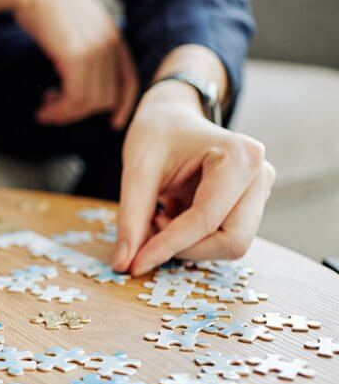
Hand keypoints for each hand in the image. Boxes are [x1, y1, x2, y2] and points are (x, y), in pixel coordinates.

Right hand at [0, 0, 137, 128]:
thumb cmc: (44, 4)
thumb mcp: (74, 27)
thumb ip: (83, 46)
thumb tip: (74, 71)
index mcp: (113, 36)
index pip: (129, 79)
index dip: (124, 104)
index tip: (114, 122)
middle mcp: (110, 44)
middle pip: (107, 97)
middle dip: (80, 113)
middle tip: (54, 111)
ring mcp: (96, 50)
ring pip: (90, 102)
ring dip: (65, 114)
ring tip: (45, 110)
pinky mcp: (77, 57)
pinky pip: (75, 98)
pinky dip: (59, 110)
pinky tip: (44, 107)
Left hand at [113, 81, 275, 274]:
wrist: (171, 119)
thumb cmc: (157, 135)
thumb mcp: (136, 170)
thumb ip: (131, 218)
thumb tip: (123, 264)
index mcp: (240, 157)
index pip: (206, 219)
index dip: (168, 246)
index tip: (135, 265)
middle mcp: (260, 175)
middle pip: (231, 241)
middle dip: (185, 248)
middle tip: (148, 231)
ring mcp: (259, 192)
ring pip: (229, 245)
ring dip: (188, 244)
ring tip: (159, 217)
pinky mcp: (249, 206)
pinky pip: (222, 240)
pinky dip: (191, 240)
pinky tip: (170, 216)